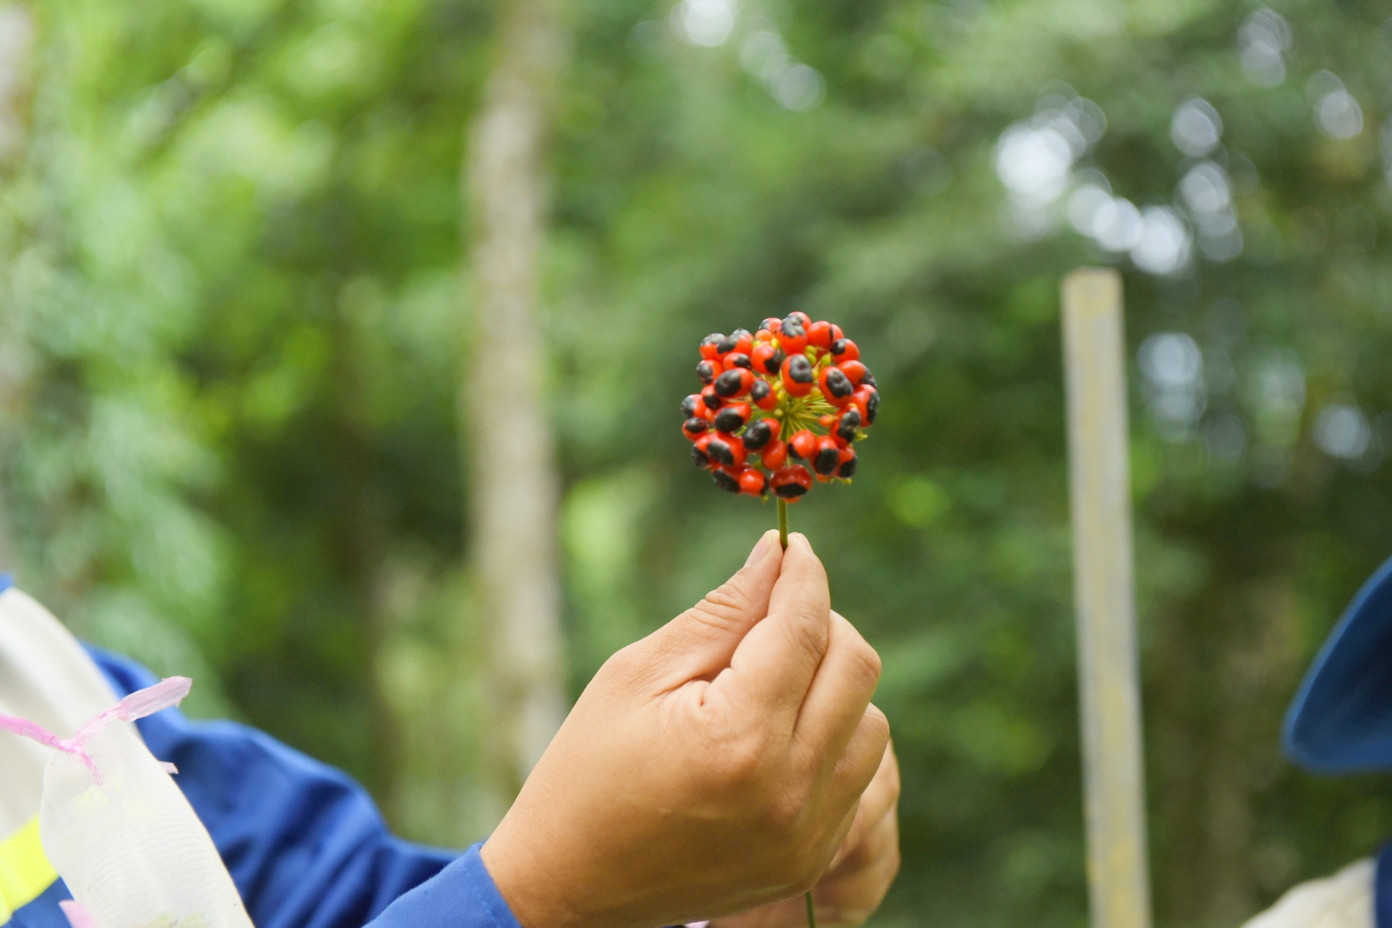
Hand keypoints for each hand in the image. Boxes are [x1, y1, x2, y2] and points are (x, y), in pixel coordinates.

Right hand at [482, 531, 888, 927]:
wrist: (569, 886)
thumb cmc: (587, 770)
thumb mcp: (637, 675)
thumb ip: (720, 612)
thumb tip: (778, 554)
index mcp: (739, 738)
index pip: (804, 629)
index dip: (803, 577)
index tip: (793, 550)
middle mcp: (789, 791)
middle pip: (856, 669)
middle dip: (823, 622)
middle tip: (776, 614)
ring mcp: (807, 835)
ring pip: (871, 723)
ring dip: (834, 685)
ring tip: (772, 680)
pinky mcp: (812, 860)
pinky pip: (859, 777)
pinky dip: (832, 739)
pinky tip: (777, 733)